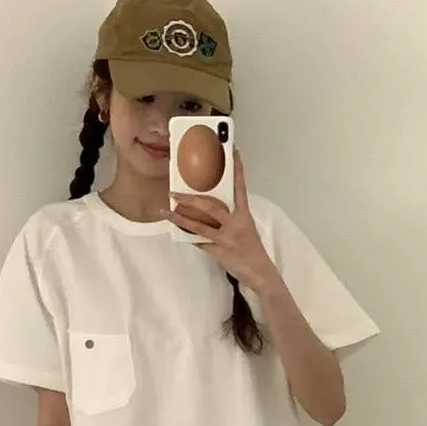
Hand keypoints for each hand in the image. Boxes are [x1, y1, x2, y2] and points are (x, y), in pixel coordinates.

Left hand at [169, 151, 277, 291]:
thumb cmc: (252, 251)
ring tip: (167, 212)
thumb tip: (210, 213)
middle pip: (210, 206)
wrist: (260, 273)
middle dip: (190, 199)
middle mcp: (235, 223)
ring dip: (180, 218)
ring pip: (198, 225)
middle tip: (174, 192)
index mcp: (244, 215)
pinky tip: (178, 232)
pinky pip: (199, 242)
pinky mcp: (219, 251)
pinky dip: (189, 237)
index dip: (237, 170)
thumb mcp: (245, 230)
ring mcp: (226, 238)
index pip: (240, 187)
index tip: (233, 152)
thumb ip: (230, 219)